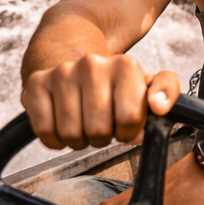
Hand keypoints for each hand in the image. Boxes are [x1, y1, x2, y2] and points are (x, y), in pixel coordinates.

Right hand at [21, 54, 180, 150]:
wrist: (74, 63)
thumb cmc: (115, 84)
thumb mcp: (148, 84)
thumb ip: (167, 92)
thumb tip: (159, 107)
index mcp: (125, 65)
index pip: (130, 119)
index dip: (130, 132)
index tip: (126, 126)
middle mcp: (92, 65)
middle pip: (99, 130)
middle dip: (104, 138)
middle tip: (103, 127)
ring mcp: (61, 74)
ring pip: (72, 134)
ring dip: (80, 141)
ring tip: (85, 126)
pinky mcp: (35, 85)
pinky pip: (46, 132)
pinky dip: (56, 141)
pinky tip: (63, 128)